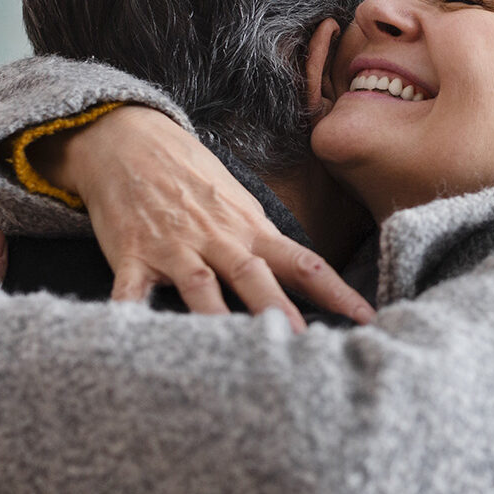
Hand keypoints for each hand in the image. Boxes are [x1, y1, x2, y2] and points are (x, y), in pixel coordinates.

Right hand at [31, 105, 374, 331]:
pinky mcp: (130, 253)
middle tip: (305, 346)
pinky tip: (133, 344)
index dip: (336, 292)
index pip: (303, 262)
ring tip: (233, 355)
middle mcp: (217, 237)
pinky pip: (129, 291)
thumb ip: (262, 240)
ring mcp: (173, 246)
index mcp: (249, 227)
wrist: (126, 138)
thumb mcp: (235, 201)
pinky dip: (130, 317)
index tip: (366, 318)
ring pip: (200, 286)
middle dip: (279, 311)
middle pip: (254, 276)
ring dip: (217, 317)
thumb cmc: (188, 173)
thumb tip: (302, 277)